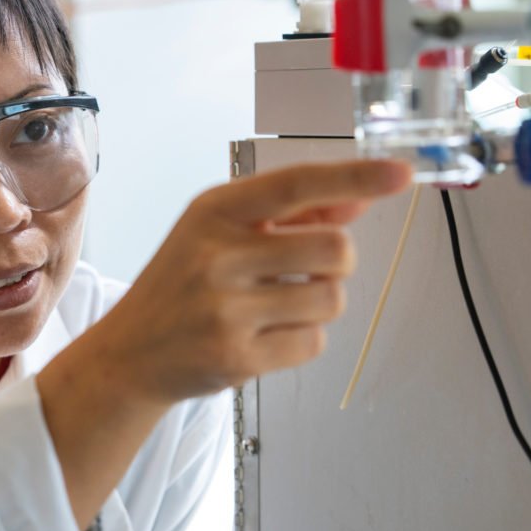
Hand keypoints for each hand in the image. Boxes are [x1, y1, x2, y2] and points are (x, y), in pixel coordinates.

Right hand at [94, 158, 412, 403]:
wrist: (129, 352)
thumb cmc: (181, 284)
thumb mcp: (220, 234)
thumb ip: (290, 215)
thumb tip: (360, 196)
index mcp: (212, 212)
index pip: (295, 185)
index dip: (353, 175)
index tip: (401, 172)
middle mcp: (215, 255)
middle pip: (335, 249)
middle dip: (337, 263)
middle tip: (306, 271)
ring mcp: (224, 309)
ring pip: (332, 299)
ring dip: (320, 302)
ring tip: (278, 305)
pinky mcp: (235, 357)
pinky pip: (314, 342)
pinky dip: (302, 338)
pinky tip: (265, 334)